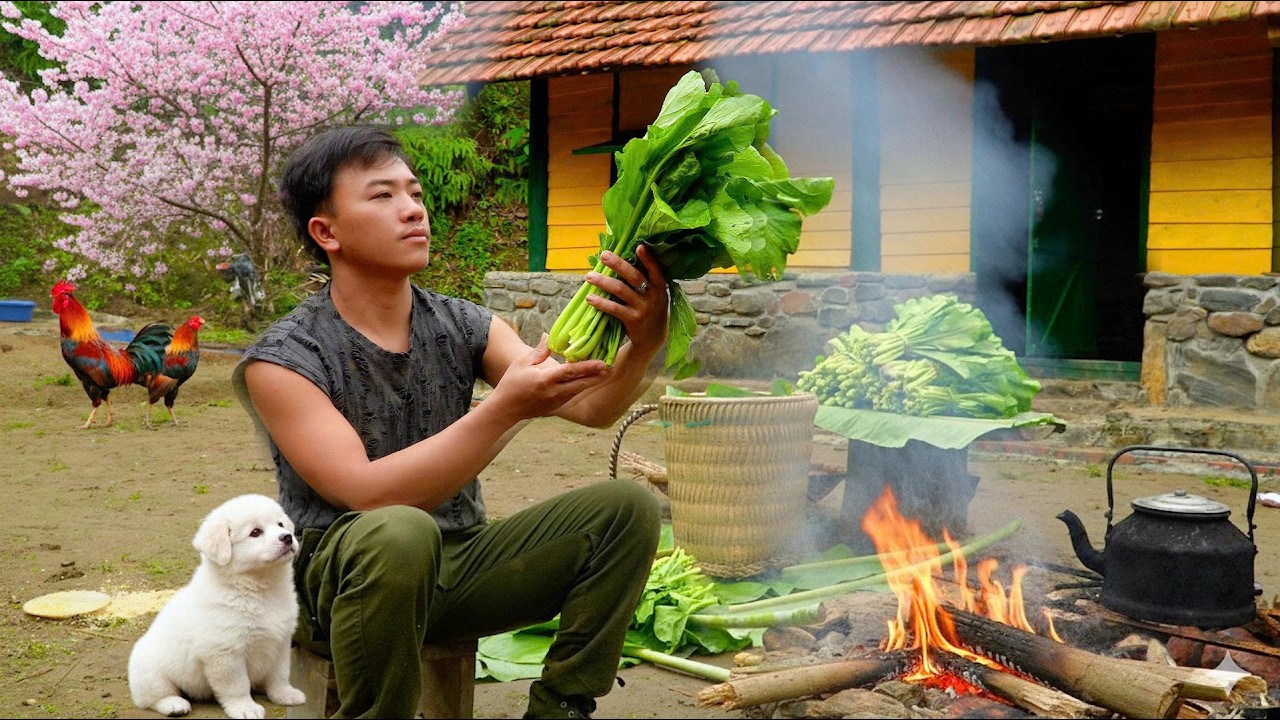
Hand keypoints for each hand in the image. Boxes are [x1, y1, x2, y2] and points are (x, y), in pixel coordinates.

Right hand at [489, 334, 610, 418]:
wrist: (506, 409)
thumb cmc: (511, 383)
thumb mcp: (522, 363)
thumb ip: (539, 351)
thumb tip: (550, 335)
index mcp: (544, 380)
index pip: (570, 372)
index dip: (587, 367)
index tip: (602, 363)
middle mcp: (554, 392)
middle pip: (581, 384)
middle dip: (597, 376)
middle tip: (612, 367)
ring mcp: (556, 401)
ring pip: (579, 390)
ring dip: (592, 381)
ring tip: (606, 371)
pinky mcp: (557, 406)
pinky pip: (573, 394)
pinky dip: (583, 386)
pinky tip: (590, 379)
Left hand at [586, 245, 667, 354]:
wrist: (653, 338)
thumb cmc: (649, 309)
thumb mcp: (654, 294)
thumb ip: (643, 280)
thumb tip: (619, 260)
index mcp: (659, 286)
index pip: (655, 270)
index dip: (648, 259)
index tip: (639, 246)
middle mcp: (653, 296)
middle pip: (634, 277)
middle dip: (618, 264)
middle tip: (604, 255)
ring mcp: (643, 308)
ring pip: (621, 290)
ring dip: (603, 282)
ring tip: (588, 276)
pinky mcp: (633, 320)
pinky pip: (614, 309)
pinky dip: (601, 303)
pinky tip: (590, 298)